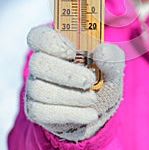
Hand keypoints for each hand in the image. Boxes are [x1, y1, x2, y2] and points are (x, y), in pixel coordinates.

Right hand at [25, 24, 124, 141]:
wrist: (100, 106)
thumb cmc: (102, 76)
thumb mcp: (112, 64)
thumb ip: (111, 55)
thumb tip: (101, 52)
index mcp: (55, 43)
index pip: (38, 35)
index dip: (51, 42)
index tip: (73, 51)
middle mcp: (40, 62)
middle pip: (37, 63)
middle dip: (66, 73)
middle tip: (90, 80)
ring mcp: (35, 86)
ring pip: (39, 89)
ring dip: (71, 96)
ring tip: (93, 98)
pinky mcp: (36, 109)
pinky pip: (41, 112)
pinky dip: (71, 114)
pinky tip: (91, 114)